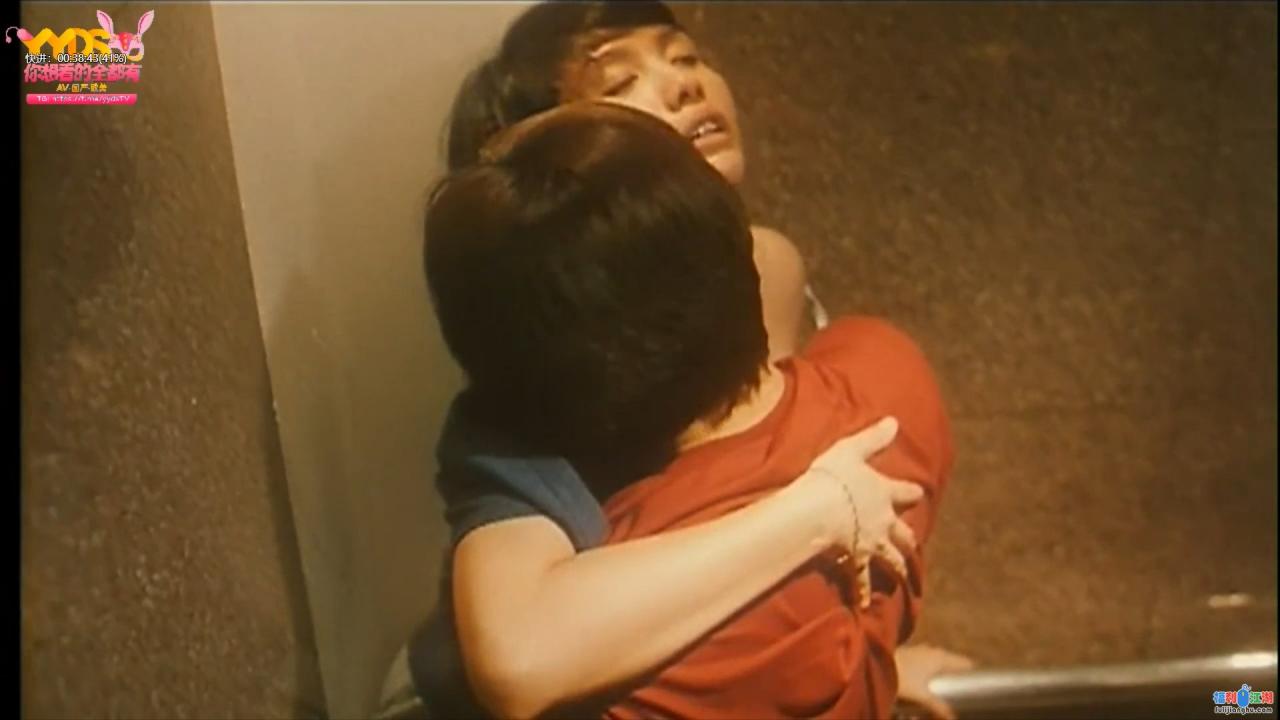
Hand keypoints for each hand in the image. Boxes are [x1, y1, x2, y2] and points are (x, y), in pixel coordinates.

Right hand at [804, 416, 923, 606]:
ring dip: (898, 566)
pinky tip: (863, 603)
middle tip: (913, 542)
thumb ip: (873, 438)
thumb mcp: (851, 450)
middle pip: (903, 531)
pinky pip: (861, 579)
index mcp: (883, 493)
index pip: (903, 491)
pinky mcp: (856, 560)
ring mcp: (872, 543)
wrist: (820, 510)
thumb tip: (894, 421)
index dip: (910, 491)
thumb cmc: (833, 477)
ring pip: (891, 558)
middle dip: (908, 536)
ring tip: (903, 575)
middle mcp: (883, 521)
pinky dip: (862, 591)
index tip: (918, 492)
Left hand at [894, 644, 974, 719]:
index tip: (980, 679)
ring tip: (949, 680)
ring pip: (938, 658)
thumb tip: (953, 718)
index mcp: (940, 657)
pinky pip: (927, 658)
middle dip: (958, 670)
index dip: (973, 670)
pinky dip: (931, 666)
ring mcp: (920, 649)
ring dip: (944, 667)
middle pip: (952, 660)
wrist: (875, 662)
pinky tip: (927, 675)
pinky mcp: (909, 652)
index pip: (964, 662)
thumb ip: (939, 707)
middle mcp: (932, 650)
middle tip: (965, 683)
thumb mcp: (922, 696)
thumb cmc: (902, 677)